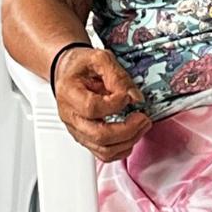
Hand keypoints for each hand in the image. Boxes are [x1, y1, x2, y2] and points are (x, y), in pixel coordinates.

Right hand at [54, 47, 151, 162]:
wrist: (68, 72)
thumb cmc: (81, 65)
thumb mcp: (99, 58)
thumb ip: (118, 76)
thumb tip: (135, 97)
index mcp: (69, 93)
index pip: (92, 107)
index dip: (114, 105)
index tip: (127, 96)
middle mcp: (71, 116)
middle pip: (98, 135)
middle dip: (127, 130)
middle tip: (143, 118)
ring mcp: (77, 130)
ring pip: (103, 150)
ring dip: (128, 141)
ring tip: (142, 126)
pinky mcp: (85, 138)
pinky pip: (103, 153)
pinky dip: (122, 149)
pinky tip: (132, 135)